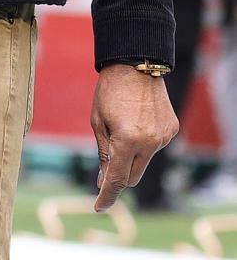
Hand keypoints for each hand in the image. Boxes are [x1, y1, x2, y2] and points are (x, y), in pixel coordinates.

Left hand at [90, 64, 178, 211]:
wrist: (136, 63)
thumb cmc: (110, 90)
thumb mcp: (98, 120)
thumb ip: (102, 153)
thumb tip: (103, 180)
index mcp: (127, 140)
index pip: (116, 179)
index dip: (107, 195)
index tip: (99, 206)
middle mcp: (149, 142)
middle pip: (132, 177)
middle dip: (118, 176)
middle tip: (105, 168)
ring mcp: (163, 137)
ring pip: (144, 162)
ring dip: (132, 156)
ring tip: (122, 127)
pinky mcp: (171, 129)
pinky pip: (155, 146)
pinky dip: (144, 142)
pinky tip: (137, 120)